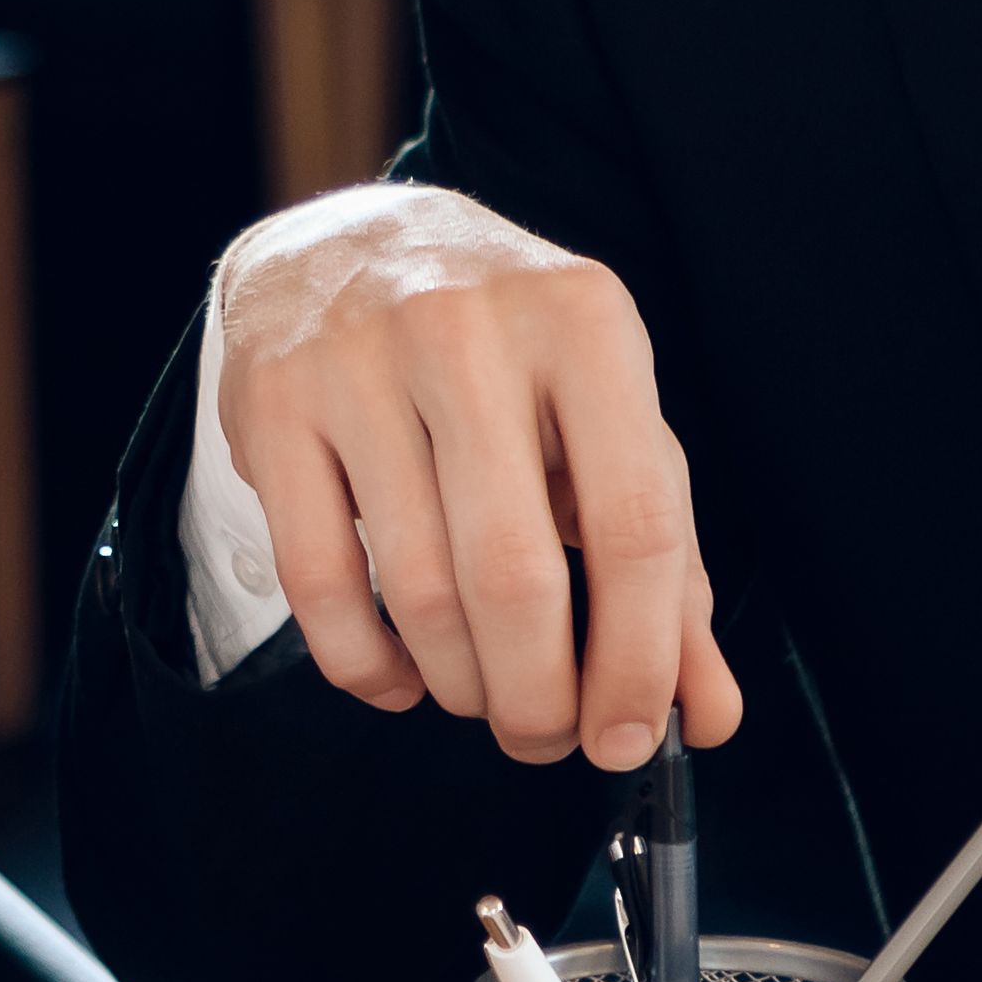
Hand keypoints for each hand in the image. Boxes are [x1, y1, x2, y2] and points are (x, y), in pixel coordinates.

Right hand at [214, 183, 739, 770]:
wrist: (348, 243)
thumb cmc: (505, 356)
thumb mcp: (608, 425)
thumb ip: (667, 568)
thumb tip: (707, 715)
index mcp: (584, 324)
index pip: (635, 525)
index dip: (638, 660)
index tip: (628, 738)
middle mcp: (470, 329)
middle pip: (516, 574)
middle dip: (538, 696)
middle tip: (544, 735)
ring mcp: (359, 360)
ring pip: (418, 589)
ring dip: (460, 684)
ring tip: (479, 693)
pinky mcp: (274, 402)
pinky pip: (317, 583)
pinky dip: (367, 665)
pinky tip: (400, 674)